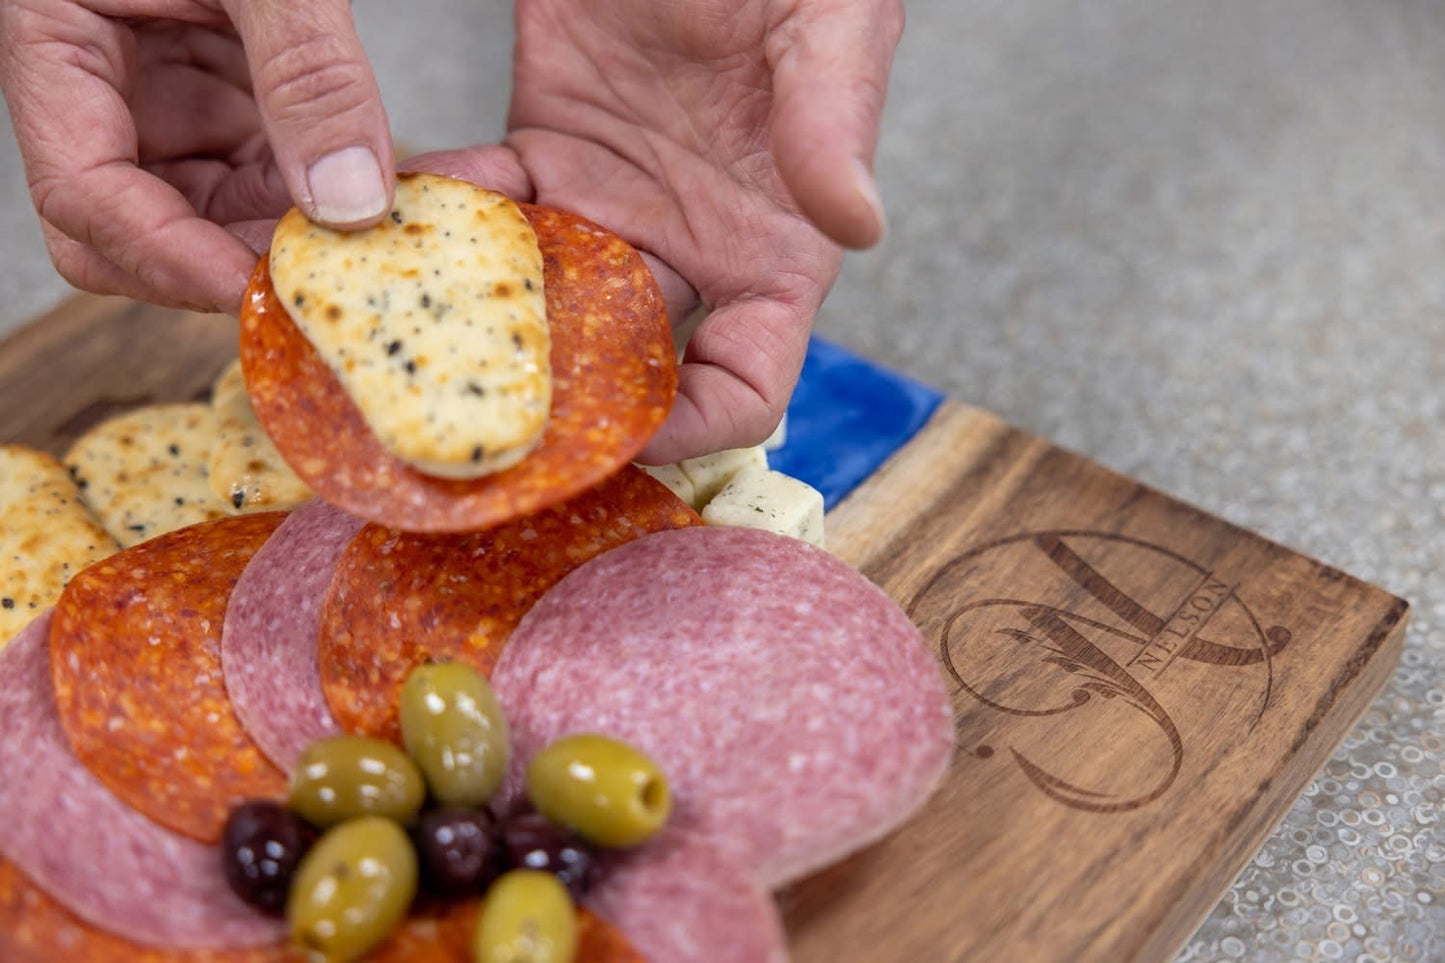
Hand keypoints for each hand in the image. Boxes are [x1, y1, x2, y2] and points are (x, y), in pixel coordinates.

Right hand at [0, 0, 394, 312]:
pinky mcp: (220, 93)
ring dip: (282, 235)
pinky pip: (258, 172)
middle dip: (226, 261)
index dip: (166, 257)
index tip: (259, 285)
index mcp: (54, 41)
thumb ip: (306, 71)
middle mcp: (100, 86)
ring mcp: (161, 95)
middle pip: (137, 229)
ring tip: (368, 243)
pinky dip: (312, 194)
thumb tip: (350, 203)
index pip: (83, 196)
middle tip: (326, 281)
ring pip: (206, 214)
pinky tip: (373, 199)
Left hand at [408, 0, 902, 460]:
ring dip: (489, 324)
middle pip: (629, 366)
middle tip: (482, 421)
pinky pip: (493, 209)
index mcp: (772, 246)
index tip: (625, 436)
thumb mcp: (830, 22)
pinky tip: (407, 217)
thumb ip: (836, 121)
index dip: (695, 428)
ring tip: (418, 334)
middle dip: (561, 405)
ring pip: (547, 302)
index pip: (746, 383)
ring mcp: (615, 203)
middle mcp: (690, 245)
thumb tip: (856, 225)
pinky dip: (450, 219)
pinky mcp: (549, 147)